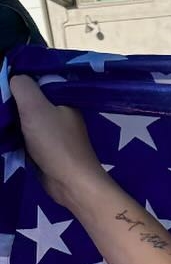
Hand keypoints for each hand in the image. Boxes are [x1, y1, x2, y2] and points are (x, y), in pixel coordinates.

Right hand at [10, 75, 105, 209]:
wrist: (71, 184)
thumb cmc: (56, 143)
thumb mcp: (35, 105)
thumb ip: (22, 86)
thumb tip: (12, 79)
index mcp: (62, 100)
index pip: (36, 80)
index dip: (18, 80)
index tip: (3, 85)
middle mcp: (59, 114)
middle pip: (29, 99)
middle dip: (12, 100)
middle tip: (1, 103)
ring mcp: (53, 133)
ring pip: (26, 118)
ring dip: (12, 119)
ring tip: (2, 118)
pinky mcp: (46, 150)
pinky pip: (26, 136)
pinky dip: (16, 135)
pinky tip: (6, 133)